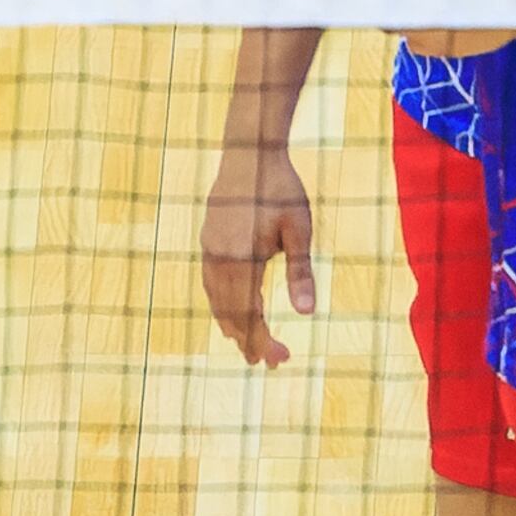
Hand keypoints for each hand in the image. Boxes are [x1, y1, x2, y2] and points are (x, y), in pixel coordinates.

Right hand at [200, 143, 316, 366]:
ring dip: (233, 325)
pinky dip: (223, 305)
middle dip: (249, 340)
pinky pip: (211, 285)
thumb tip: (307, 313)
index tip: (280, 360)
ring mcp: (209, 252)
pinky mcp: (207, 242)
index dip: (263, 341)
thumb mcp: (299, 229)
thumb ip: (300, 272)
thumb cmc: (281, 188)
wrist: (249, 153)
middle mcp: (219, 262)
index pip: (250, 316)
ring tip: (249, 344)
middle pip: (230, 315)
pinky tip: (234, 309)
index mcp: (242, 262)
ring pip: (216, 302)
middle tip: (268, 362)